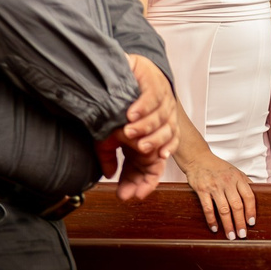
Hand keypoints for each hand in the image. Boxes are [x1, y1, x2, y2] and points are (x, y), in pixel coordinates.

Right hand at [106, 57, 176, 199]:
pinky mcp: (155, 86)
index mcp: (148, 142)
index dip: (144, 182)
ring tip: (129, 133)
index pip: (151, 166)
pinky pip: (154, 99)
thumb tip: (109, 175)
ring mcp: (161, 107)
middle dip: (149, 159)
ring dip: (147, 129)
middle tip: (137, 157)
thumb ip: (109, 156)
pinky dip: (144, 107)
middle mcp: (160, 127)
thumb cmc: (113, 111)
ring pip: (162, 124)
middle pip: (162, 149)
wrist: (119, 74)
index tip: (131, 195)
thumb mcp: (107, 138)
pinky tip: (132, 113)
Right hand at [178, 143, 254, 237]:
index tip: (252, 223)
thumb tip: (257, 195)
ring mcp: (215, 186)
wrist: (198, 158)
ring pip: (224, 209)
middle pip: (237, 206)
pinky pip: (208, 208)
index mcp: (238, 178)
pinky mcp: (202, 190)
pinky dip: (212, 220)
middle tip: (242, 235)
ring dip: (228, 225)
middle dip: (240, 222)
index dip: (251, 211)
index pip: (249, 196)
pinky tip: (215, 228)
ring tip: (231, 236)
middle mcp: (228, 182)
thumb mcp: (235, 171)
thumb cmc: (218, 167)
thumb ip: (245, 183)